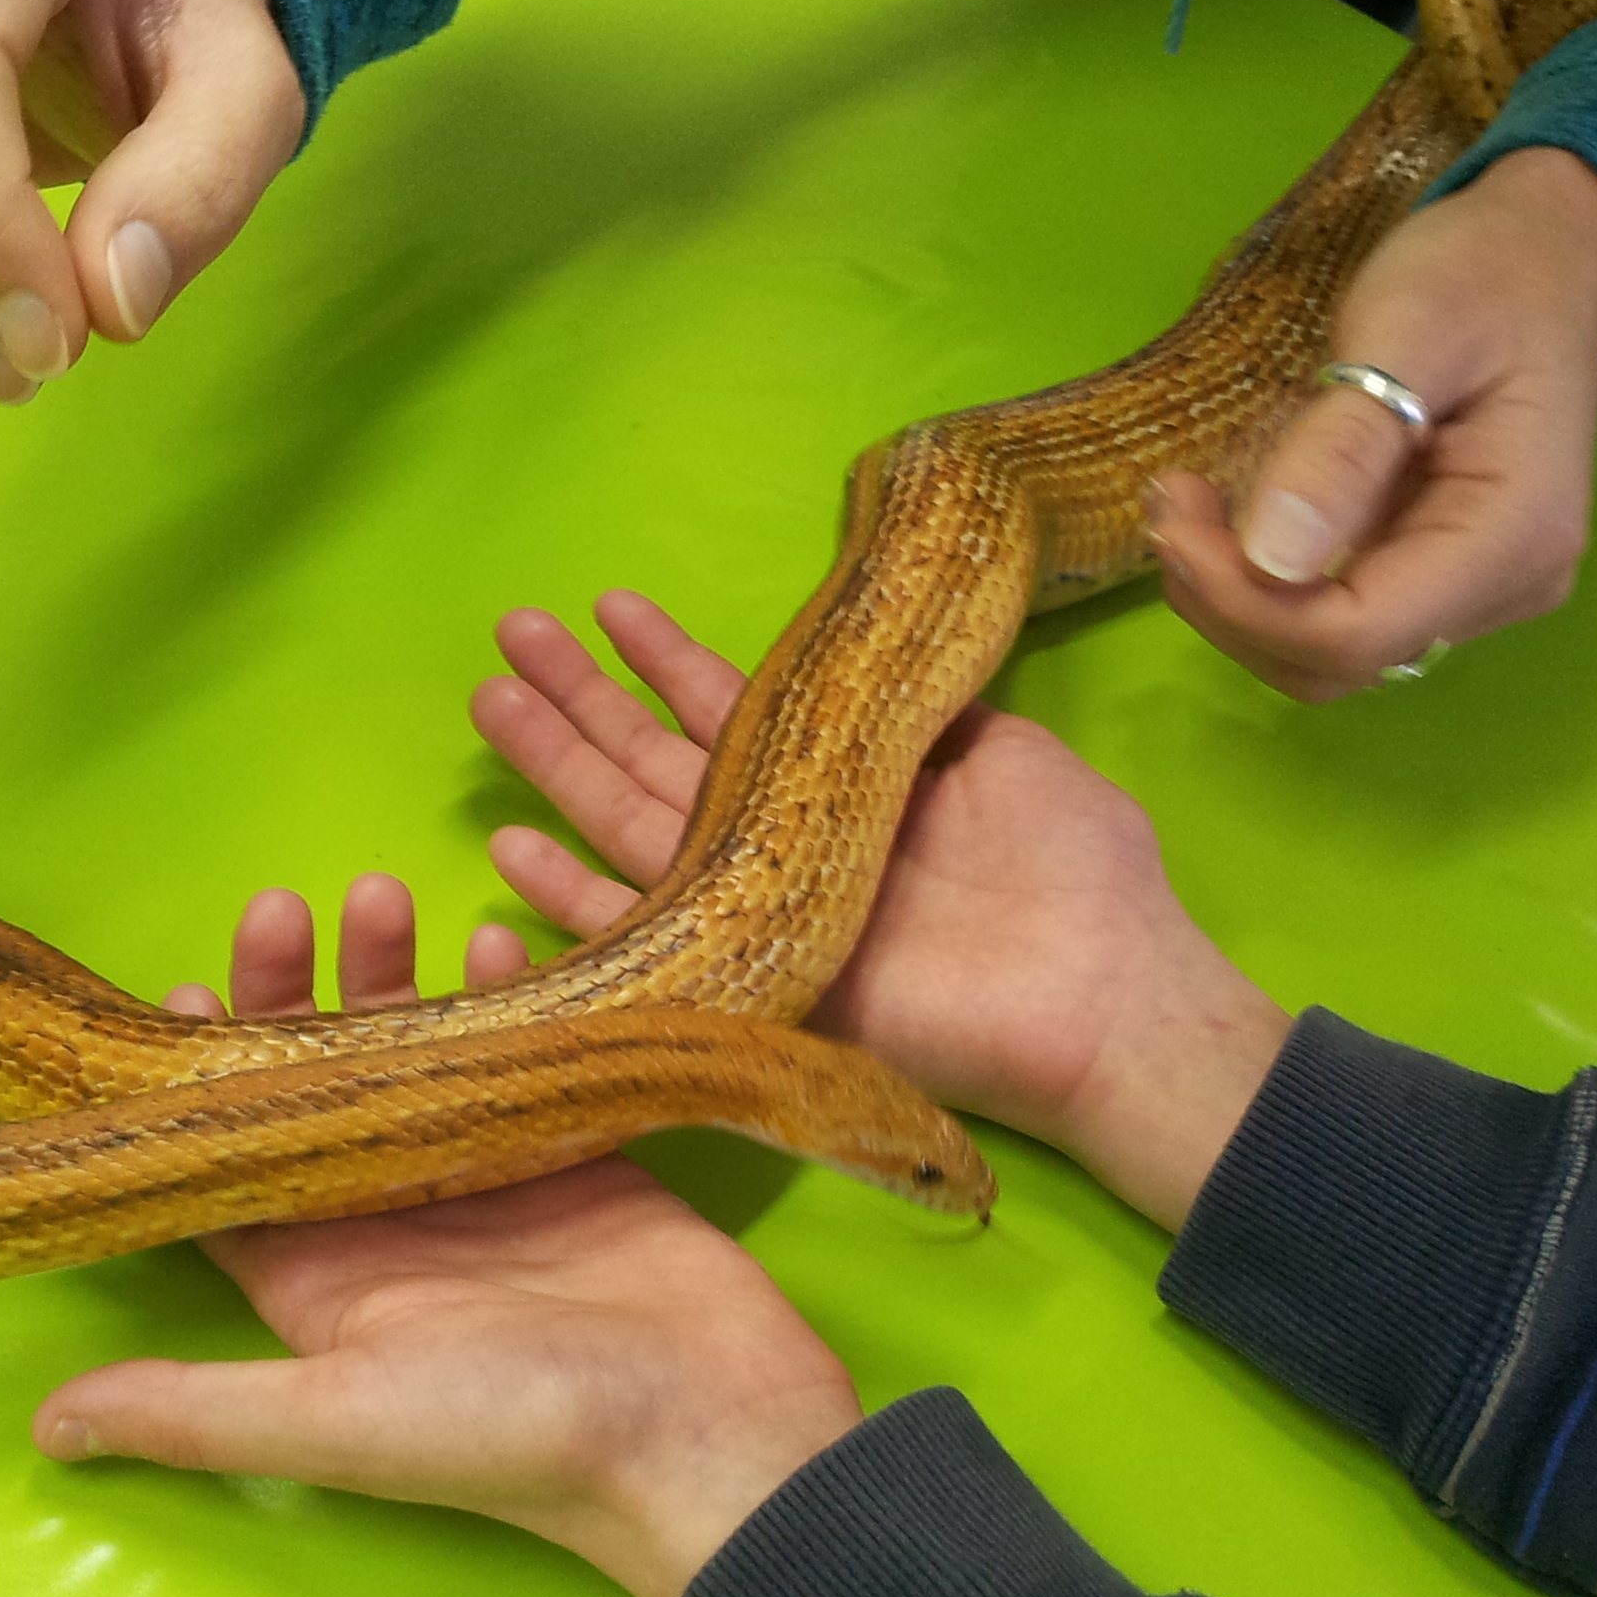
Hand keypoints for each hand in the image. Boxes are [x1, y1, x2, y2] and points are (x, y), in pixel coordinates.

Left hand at [38, 877, 858, 1596]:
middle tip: (283, 908)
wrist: (707, 1434)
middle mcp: (393, 1228)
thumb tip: (42, 1429)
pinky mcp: (579, 1156)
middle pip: (319, 1090)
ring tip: (385, 895)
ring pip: (420, 1060)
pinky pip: (528, 1057)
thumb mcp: (339, 1420)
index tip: (178, 991)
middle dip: (295, 996)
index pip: (229, 1164)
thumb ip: (196, 1410)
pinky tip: (492, 935)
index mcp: (320, 1286)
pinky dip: (509, 995)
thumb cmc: (518, 1436)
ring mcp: (489, 1185)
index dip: (195, 1081)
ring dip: (395, 979)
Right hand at [470, 594, 1288, 1229]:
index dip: (669, 661)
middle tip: (510, 632)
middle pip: (656, 761)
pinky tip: (510, 849)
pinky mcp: (753, 983)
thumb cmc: (1077, 872)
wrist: (1106, 990)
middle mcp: (788, 849)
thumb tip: (871, 649)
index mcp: (843, 790)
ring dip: (558, 765)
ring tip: (490, 696)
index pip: (733, 711)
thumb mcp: (1002, 749)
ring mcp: (763, 916)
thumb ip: (921, 709)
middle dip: (582, 698)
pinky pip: (642, 942)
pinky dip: (572, 901)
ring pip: (631, 827)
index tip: (609, 606)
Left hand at [1146, 145, 1596, 697]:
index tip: (1176, 518)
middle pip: (1337, 661)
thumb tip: (1273, 558)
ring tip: (1186, 506)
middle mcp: (1504, 589)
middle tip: (1170, 503)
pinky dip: (1267, 588)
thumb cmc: (1481, 274)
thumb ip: (1343, 447)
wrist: (1540, 256)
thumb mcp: (1407, 328)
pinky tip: (1228, 522)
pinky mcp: (1437, 577)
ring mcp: (1475, 592)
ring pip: (1328, 655)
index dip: (1248, 602)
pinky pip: (1337, 617)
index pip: (1358, 633)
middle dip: (1231, 602)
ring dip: (1238, 601)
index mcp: (1511, 537)